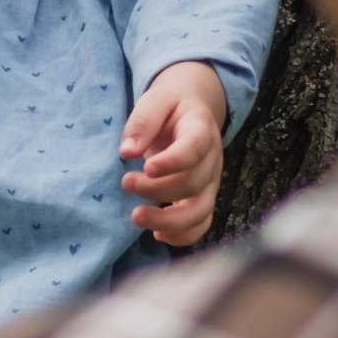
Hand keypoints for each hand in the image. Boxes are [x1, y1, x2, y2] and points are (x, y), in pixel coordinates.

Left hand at [119, 60, 227, 246]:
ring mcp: (210, 183)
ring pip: (200, 211)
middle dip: (157, 189)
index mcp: (201, 129)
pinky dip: (182, 236)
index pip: (195, 148)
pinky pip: (201, 225)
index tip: (146, 167)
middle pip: (193, 183)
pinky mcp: (203, 199)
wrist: (191, 111)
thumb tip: (127, 151)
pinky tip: (156, 233)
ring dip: (169, 221)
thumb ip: (142, 122)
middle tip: (126, 182)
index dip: (174, 161)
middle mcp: (212, 159)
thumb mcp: (155, 100)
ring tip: (136, 217)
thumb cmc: (170, 107)